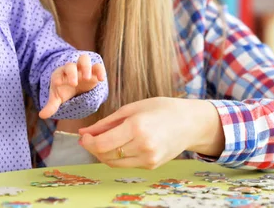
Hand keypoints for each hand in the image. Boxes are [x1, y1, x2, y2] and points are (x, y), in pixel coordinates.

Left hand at [39, 54, 105, 118]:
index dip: (58, 77)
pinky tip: (100, 79)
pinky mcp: (94, 71)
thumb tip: (42, 116)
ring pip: (84, 59)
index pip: (58, 73)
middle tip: (73, 83)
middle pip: (70, 65)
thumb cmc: (65, 89)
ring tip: (87, 78)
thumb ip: (51, 106)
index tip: (58, 84)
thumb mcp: (58, 97)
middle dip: (71, 73)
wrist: (76, 84)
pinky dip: (100, 70)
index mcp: (60, 74)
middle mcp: (71, 69)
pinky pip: (97, 66)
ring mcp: (83, 68)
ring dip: (85, 67)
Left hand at [77, 97, 224, 168]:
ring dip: (103, 154)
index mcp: (137, 127)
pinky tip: (117, 145)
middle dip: (93, 148)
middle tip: (88, 139)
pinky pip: (126, 164)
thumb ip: (106, 123)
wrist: (190, 122)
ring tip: (101, 141)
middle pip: (106, 155)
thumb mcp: (131, 109)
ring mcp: (149, 158)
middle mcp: (143, 145)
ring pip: (114, 163)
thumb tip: (83, 132)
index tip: (84, 136)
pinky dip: (117, 156)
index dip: (88, 143)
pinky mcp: (152, 165)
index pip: (103, 143)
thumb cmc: (160, 109)